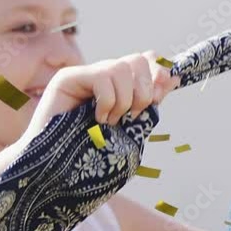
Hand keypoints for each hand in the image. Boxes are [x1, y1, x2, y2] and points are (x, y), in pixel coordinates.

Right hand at [18, 50, 179, 145]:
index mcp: (118, 85)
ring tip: (110, 121)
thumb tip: (174, 77)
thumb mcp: (131, 126)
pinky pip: (103, 76)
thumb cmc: (93, 153)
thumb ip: (149, 101)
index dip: (158, 76)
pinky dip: (108, 101)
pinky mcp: (67, 78)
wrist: (56, 170)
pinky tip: (97, 118)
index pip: (146, 61)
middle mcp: (101, 75)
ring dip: (124, 100)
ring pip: (122, 67)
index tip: (160, 97)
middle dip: (143, 90)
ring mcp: (84, 75)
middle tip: (131, 116)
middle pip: (138, 60)